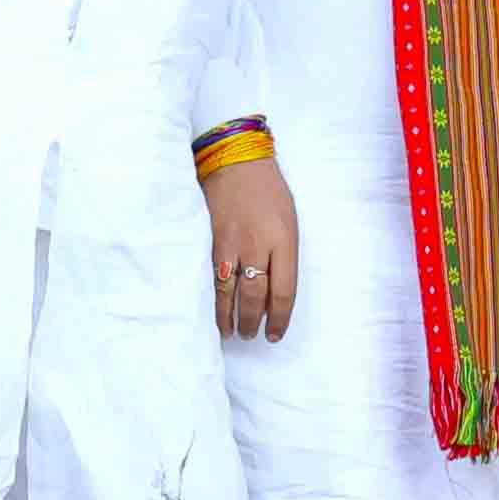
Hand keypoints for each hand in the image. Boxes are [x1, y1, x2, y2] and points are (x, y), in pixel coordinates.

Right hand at [204, 157, 298, 340]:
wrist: (236, 163)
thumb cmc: (269, 191)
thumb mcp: (289, 220)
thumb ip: (284, 254)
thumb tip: (276, 290)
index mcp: (284, 239)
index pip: (284, 289)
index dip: (279, 317)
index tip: (275, 334)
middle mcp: (257, 245)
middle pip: (256, 295)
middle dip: (254, 321)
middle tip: (252, 336)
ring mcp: (231, 244)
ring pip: (229, 292)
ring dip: (230, 318)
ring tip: (231, 333)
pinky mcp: (209, 243)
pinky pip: (211, 279)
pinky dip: (213, 300)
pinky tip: (213, 313)